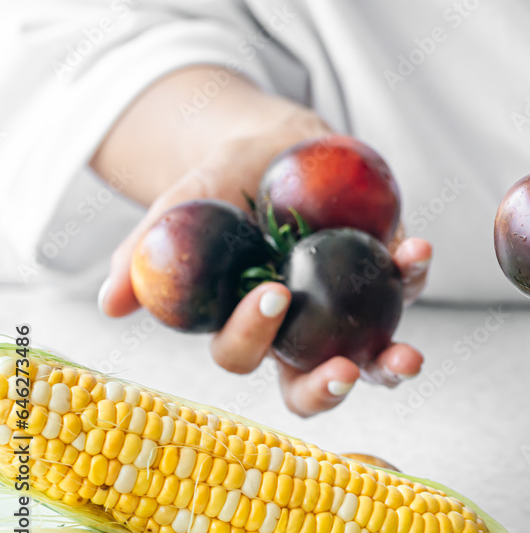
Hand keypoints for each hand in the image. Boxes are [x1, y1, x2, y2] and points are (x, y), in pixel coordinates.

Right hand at [98, 112, 429, 416]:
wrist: (273, 144)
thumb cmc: (220, 182)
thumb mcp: (184, 202)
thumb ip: (148, 250)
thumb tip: (110, 305)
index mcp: (245, 323)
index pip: (241, 352)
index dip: (251, 338)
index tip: (269, 295)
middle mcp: (299, 330)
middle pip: (309, 382)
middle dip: (326, 389)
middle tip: (342, 372)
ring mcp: (349, 311)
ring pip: (370, 356)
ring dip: (390, 364)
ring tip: (407, 358)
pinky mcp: (387, 279)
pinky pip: (405, 285)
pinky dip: (414, 272)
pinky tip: (416, 249)